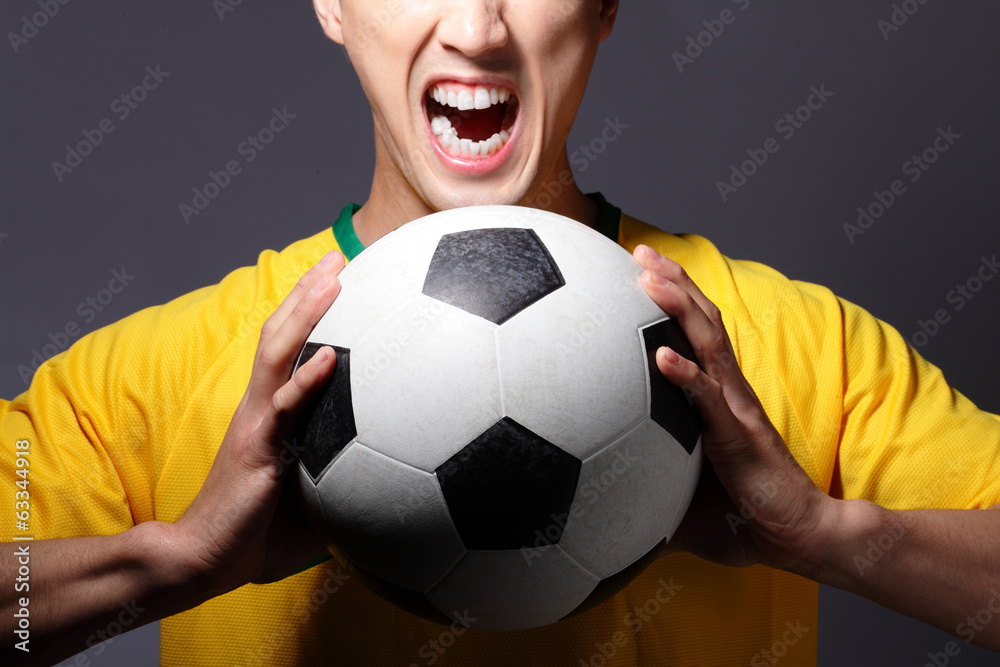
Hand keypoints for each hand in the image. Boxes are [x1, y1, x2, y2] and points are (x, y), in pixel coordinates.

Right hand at [168, 250, 344, 594]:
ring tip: (333, 279)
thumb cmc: (259, 527)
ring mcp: (258, 421)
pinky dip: (308, 381)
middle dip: (308, 291)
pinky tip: (333, 358)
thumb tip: (398, 469)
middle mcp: (263, 404)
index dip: (309, 309)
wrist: (208, 557)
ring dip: (306, 313)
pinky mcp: (257, 447)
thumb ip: (342, 468)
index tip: (340, 276)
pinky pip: (286, 409)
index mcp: (274, 409)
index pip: (289, 345)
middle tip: (338, 256)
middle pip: (282, 333)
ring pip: (279, 354)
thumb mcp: (311, 489)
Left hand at [634, 244, 840, 576]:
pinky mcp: (739, 437)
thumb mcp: (680, 492)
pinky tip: (661, 356)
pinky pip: (710, 401)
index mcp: (717, 396)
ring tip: (648, 278)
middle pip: (702, 321)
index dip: (672, 297)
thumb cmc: (742, 513)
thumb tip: (595, 504)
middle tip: (640, 251)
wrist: (795, 535)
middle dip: (673, 281)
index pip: (695, 333)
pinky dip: (686, 375)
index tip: (638, 269)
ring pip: (708, 345)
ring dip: (678, 307)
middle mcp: (728, 391)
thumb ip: (644, 486)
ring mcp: (735, 409)